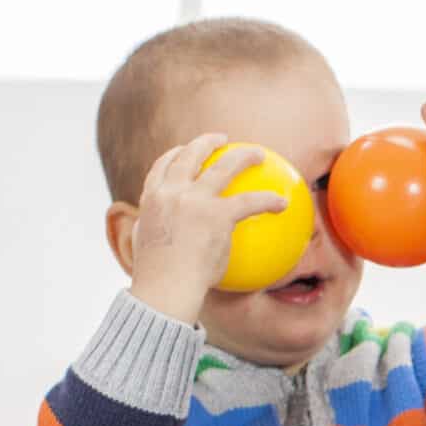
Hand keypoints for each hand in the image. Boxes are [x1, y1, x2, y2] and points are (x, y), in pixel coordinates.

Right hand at [127, 133, 287, 324]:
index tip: (186, 150)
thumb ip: (154, 233)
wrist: (165, 287)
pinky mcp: (217, 214)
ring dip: (244, 156)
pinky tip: (282, 202)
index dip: (176, 154)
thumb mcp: (144, 247)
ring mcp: (194, 200)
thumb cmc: (157, 278)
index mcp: (151, 198)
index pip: (162, 166)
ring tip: (259, 154)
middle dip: (207, 142)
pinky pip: (250, 201)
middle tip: (222, 139)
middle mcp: (171, 192)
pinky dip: (268, 200)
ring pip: (224, 167)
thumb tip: (165, 239)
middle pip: (190, 155)